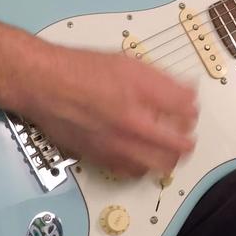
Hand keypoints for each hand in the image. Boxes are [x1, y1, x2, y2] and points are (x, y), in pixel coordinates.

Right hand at [9, 42, 197, 176]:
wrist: (43, 84)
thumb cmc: (81, 69)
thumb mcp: (129, 63)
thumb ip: (161, 80)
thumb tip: (187, 91)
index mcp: (141, 94)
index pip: (186, 110)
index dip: (192, 109)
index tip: (189, 108)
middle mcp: (131, 123)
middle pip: (179, 145)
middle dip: (186, 138)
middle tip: (183, 132)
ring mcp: (116, 144)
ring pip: (159, 164)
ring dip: (169, 156)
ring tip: (167, 147)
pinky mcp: (102, 158)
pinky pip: (134, 172)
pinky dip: (144, 166)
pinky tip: (142, 155)